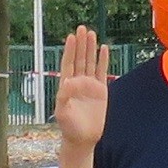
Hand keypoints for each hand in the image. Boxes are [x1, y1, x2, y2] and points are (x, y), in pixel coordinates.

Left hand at [54, 25, 107, 150]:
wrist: (83, 139)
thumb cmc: (69, 128)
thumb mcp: (63, 113)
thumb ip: (63, 97)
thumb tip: (68, 81)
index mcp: (66, 86)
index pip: (68, 63)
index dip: (69, 50)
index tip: (71, 36)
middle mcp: (78, 82)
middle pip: (79, 59)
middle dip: (81, 44)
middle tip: (82, 28)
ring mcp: (89, 86)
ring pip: (90, 63)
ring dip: (90, 49)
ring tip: (92, 33)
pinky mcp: (101, 91)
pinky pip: (102, 72)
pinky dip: (103, 61)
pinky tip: (104, 49)